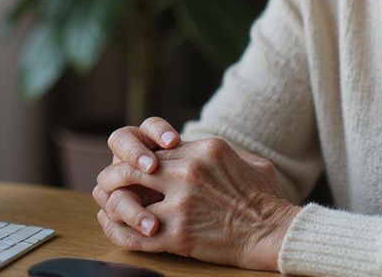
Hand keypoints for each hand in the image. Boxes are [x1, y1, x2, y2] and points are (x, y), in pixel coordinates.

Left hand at [94, 119, 297, 270]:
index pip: (153, 148)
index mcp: (203, 149)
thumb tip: (199, 147)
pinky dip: (118, 232)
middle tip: (108, 184)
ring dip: (113, 204)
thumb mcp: (247, 159)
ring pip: (125, 198)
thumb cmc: (265, 198)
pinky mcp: (177, 235)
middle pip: (130, 168)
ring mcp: (180, 204)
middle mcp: (187, 172)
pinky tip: (115, 229)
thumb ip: (221, 149)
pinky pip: (134, 234)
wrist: (274, 233)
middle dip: (113, 176)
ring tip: (108, 207)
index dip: (136, 158)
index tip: (132, 168)